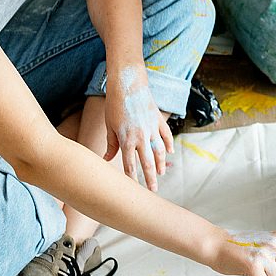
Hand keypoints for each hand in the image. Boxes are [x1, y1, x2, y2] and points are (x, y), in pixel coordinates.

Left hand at [104, 68, 173, 190]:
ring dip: (161, 164)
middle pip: (147, 162)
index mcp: (126, 140)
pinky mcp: (159, 120)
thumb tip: (106, 159)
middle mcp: (141, 137)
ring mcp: (152, 128)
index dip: (133, 178)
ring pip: (159, 151)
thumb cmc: (115, 105)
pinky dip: (168, 144)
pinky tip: (169, 152)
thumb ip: (111, 145)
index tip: (134, 189)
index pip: (130, 165)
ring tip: (161, 173)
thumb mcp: (110, 126)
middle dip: (150, 178)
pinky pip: (166, 135)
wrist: (128, 85)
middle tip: (153, 190)